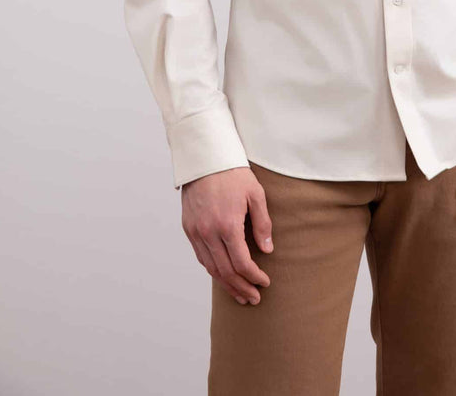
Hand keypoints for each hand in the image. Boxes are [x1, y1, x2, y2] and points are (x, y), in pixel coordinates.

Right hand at [181, 166, 273, 305]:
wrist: (205, 158)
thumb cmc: (234, 173)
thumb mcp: (256, 194)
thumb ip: (262, 224)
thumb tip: (267, 250)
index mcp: (227, 225)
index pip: (241, 263)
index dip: (254, 277)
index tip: (264, 283)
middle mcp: (208, 232)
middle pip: (225, 272)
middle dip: (241, 288)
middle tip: (254, 298)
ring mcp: (196, 231)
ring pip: (210, 268)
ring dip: (226, 284)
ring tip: (240, 294)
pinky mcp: (188, 228)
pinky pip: (200, 256)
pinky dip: (213, 270)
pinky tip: (223, 275)